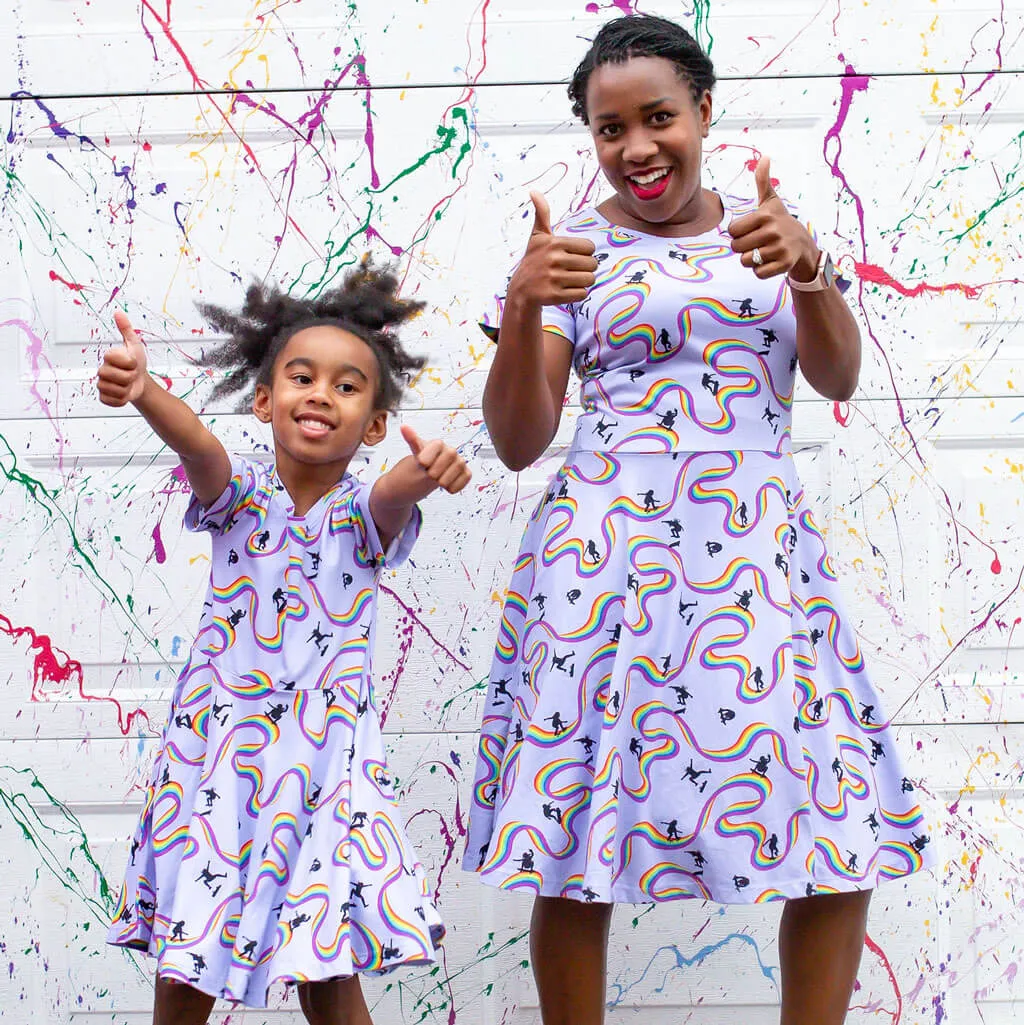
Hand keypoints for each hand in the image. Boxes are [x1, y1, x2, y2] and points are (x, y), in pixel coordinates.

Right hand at [97, 311, 148, 405]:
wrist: (140, 381)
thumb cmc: (136, 362)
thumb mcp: (134, 344)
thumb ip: (126, 329)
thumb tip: (118, 312)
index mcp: (109, 357)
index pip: (123, 361)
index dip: (133, 363)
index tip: (133, 362)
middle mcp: (102, 370)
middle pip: (122, 378)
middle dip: (132, 377)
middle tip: (131, 374)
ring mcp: (102, 385)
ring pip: (118, 391)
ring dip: (128, 389)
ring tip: (127, 384)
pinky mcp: (104, 398)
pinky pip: (114, 402)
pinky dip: (123, 400)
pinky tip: (124, 393)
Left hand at [401, 425, 471, 494]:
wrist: (427, 476)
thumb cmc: (422, 463)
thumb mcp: (414, 453)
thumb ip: (411, 439)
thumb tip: (403, 426)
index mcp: (438, 444)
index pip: (438, 444)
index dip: (429, 456)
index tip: (421, 464)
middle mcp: (451, 451)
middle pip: (450, 454)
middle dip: (437, 469)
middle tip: (429, 475)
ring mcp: (460, 462)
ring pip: (458, 467)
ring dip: (444, 479)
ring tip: (436, 480)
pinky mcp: (466, 473)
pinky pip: (466, 478)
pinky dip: (454, 486)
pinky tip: (446, 486)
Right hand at [507, 192, 598, 306]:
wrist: (520, 291)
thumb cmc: (534, 260)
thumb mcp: (537, 237)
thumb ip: (541, 214)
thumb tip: (533, 191)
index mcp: (555, 243)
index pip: (590, 247)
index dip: (584, 253)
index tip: (571, 257)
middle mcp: (554, 260)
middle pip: (592, 264)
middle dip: (585, 269)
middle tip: (570, 271)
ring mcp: (554, 279)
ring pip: (589, 280)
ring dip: (582, 282)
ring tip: (568, 280)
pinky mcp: (554, 296)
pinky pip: (583, 294)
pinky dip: (577, 294)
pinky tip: (565, 291)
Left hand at [728, 157, 817, 280]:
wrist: (803, 245)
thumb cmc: (780, 221)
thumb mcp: (771, 202)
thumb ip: (763, 181)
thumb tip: (764, 156)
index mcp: (765, 215)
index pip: (732, 231)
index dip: (738, 233)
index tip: (751, 230)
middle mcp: (773, 230)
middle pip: (736, 248)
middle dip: (743, 248)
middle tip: (758, 242)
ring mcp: (779, 248)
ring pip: (745, 261)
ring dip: (752, 260)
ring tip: (765, 251)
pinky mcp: (784, 264)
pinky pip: (758, 273)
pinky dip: (761, 271)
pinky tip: (771, 261)